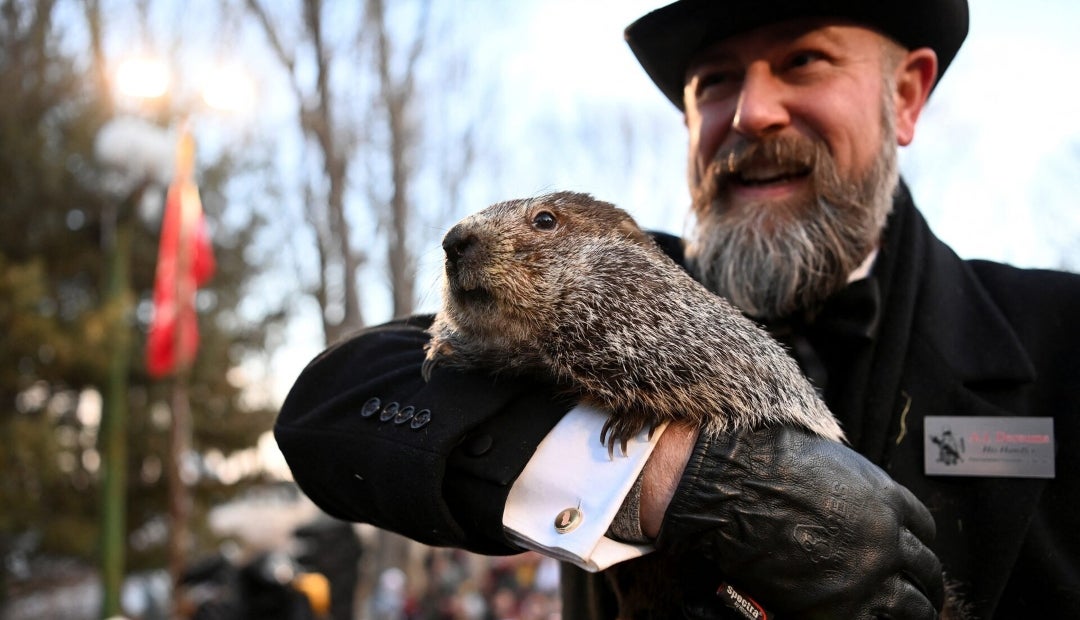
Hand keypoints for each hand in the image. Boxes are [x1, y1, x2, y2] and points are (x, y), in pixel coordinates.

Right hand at [655, 425, 944, 618]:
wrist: (732, 490)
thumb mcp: (826, 459)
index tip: (912, 555)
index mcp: (886, 499)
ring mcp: (870, 574)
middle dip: (923, 583)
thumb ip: (853, 484)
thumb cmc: (764, 467)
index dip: (918, 545)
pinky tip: (868, 619)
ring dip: (912, 611)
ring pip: (914, 606)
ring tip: (905, 617)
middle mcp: (887, 537)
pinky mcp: (845, 607)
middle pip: (925, 570)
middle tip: (919, 593)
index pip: (924, 529)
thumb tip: (853, 497)